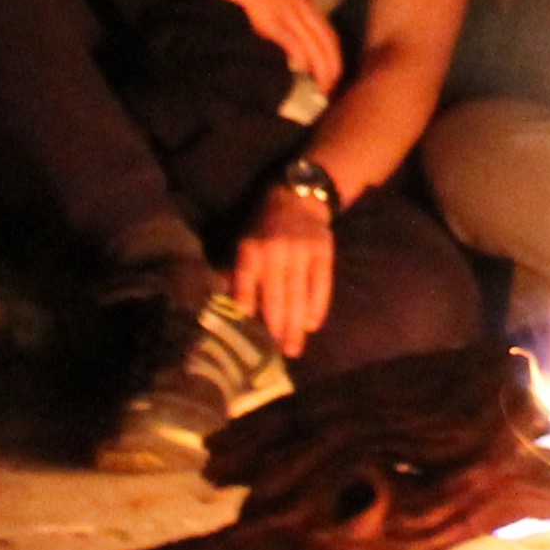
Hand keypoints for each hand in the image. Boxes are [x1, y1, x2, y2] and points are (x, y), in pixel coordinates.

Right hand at [199, 0, 344, 90]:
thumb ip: (283, 16)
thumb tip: (285, 42)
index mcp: (305, 3)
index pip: (330, 36)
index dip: (335, 59)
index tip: (335, 79)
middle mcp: (302, 7)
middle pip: (327, 45)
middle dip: (332, 71)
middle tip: (331, 94)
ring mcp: (287, 12)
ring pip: (314, 47)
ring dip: (320, 71)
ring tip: (320, 92)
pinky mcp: (270, 17)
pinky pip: (292, 42)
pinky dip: (300, 59)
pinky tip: (300, 73)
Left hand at [233, 177, 336, 353]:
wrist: (299, 196)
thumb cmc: (263, 226)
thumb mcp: (242, 241)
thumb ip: (236, 271)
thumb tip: (227, 306)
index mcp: (250, 249)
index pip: (246, 283)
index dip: (247, 308)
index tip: (247, 335)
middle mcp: (275, 250)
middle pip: (276, 295)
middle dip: (276, 327)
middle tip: (278, 352)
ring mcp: (301, 251)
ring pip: (298, 293)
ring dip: (296, 324)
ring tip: (295, 347)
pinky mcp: (322, 252)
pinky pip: (321, 283)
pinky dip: (317, 306)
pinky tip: (313, 325)